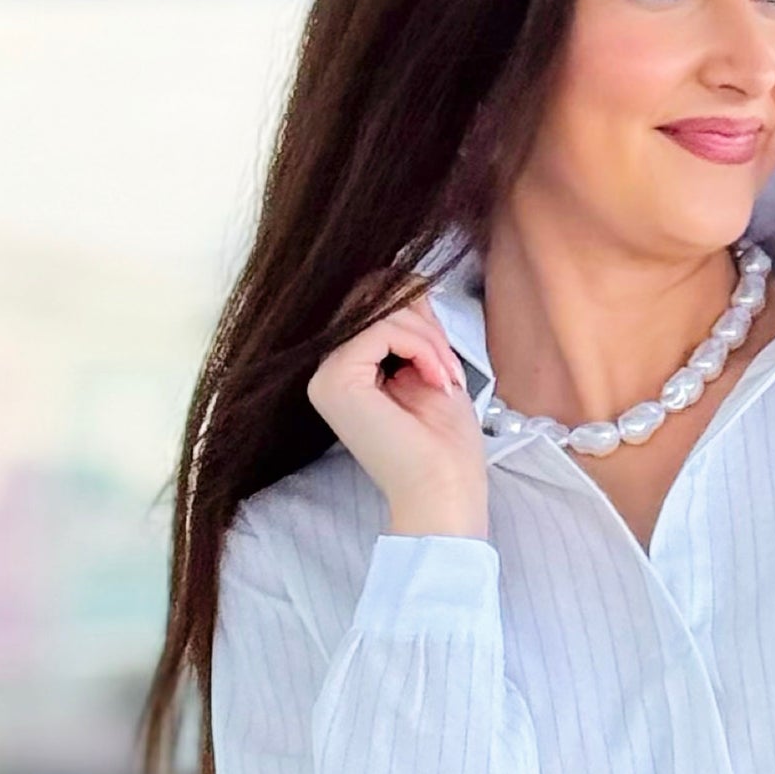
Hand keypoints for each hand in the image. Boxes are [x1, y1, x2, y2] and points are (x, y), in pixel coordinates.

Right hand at [307, 296, 488, 538]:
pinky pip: (381, 328)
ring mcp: (326, 376)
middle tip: (448, 363)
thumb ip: (414, 323)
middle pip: (371, 297)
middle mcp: (328, 371)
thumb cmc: (444, 447)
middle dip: (421, 319)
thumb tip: (408, 278)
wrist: (445, 496)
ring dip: (428, 337)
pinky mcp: (336, 380)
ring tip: (446, 377)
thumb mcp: (431, 364)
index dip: (416, 310)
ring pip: (378, 309)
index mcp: (348, 370)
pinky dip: (421, 346)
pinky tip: (436, 379)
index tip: (445, 355)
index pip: (372, 304)